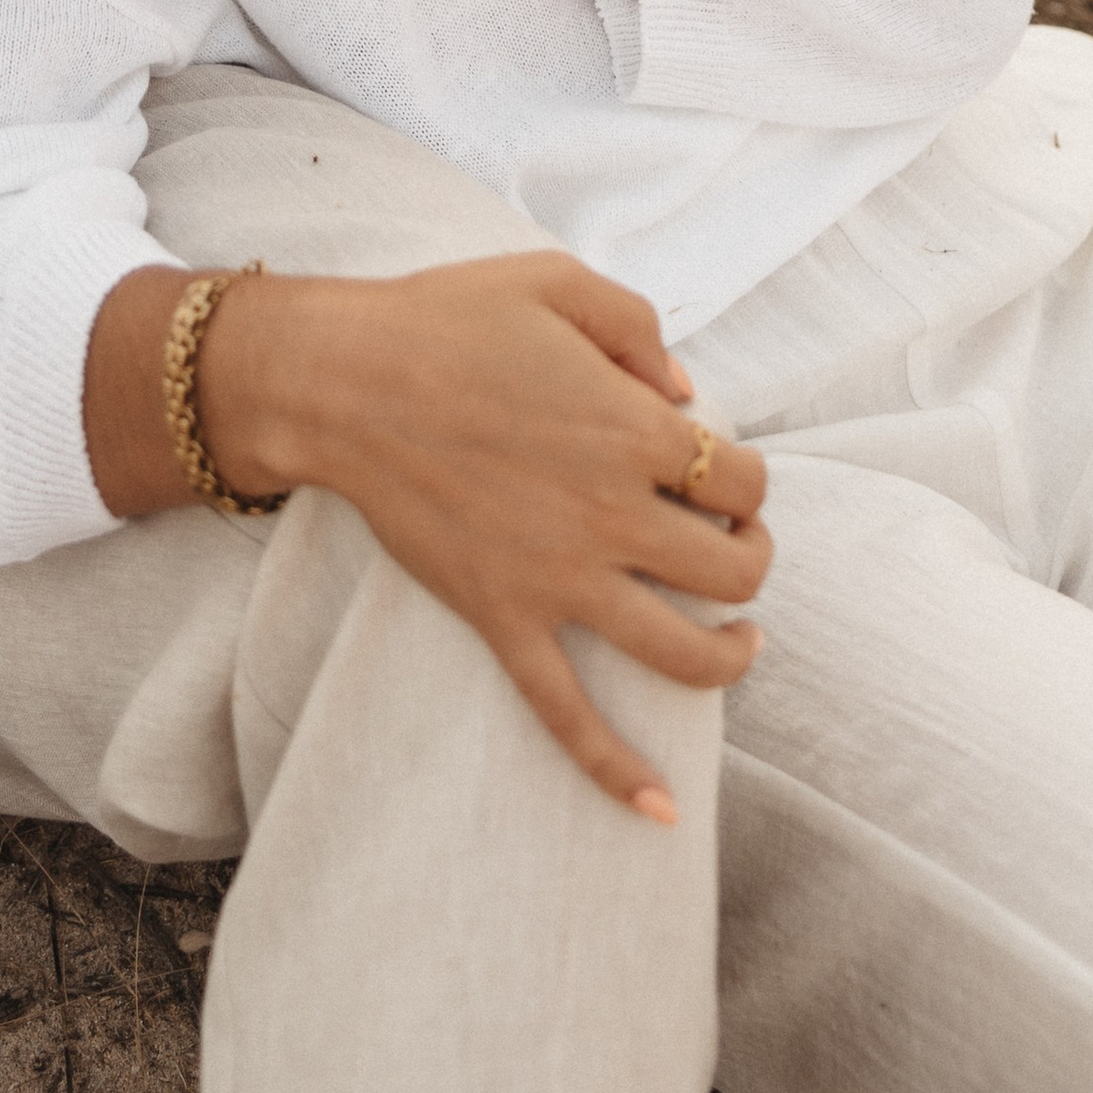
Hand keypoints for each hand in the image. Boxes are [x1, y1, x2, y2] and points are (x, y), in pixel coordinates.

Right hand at [84, 252, 769, 813]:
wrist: (342, 382)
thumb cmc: (446, 319)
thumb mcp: (553, 281)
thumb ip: (636, 326)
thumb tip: (688, 394)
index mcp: (632, 430)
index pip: (743, 482)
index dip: (748, 481)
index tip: (723, 474)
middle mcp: (611, 514)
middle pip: (732, 572)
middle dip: (750, 561)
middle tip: (730, 546)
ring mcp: (558, 579)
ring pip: (683, 654)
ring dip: (729, 658)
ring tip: (736, 644)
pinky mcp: (503, 619)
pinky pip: (568, 715)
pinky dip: (617, 771)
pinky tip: (661, 810)